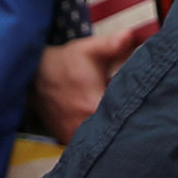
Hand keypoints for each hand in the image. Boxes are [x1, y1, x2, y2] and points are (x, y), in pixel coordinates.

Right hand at [29, 21, 155, 143]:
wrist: (34, 77)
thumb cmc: (66, 62)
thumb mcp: (89, 49)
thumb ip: (112, 44)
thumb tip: (130, 34)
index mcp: (94, 106)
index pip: (125, 117)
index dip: (137, 112)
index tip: (142, 106)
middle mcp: (83, 125)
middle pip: (114, 131)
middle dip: (123, 121)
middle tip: (129, 109)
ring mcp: (73, 135)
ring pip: (100, 139)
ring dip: (107, 130)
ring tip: (114, 116)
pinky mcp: (65, 139)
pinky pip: (86, 142)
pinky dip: (93, 136)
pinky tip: (97, 122)